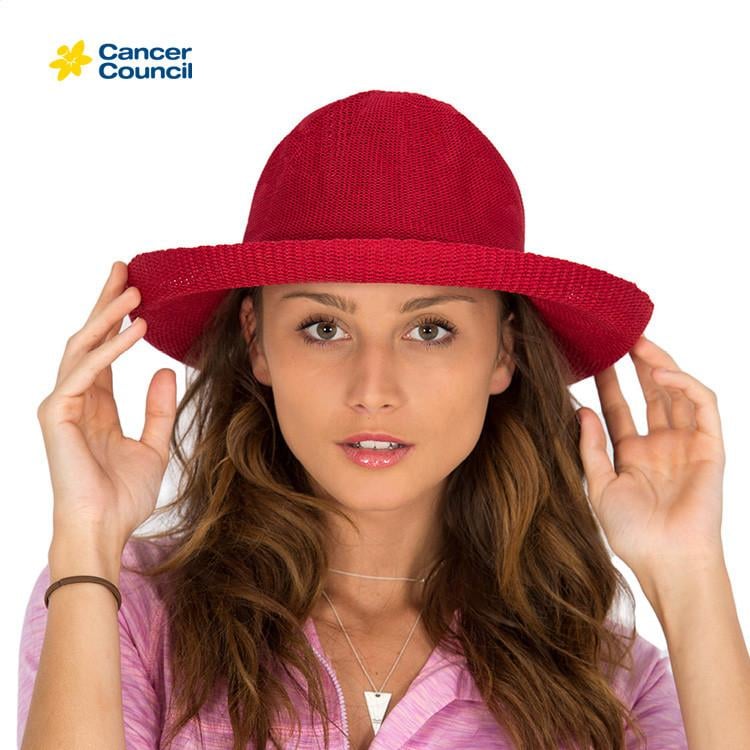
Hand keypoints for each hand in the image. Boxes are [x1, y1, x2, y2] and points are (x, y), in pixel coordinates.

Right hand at [37, 261, 175, 553]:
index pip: (106, 352)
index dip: (118, 321)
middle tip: (125, 269)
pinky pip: (86, 372)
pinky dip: (110, 349)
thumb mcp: (154, 446)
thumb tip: (164, 370)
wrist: (105, 528)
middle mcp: (77, 398)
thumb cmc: (123, 495)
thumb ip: (159, 409)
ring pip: (83, 347)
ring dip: (108, 316)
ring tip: (134, 290)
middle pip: (90, 339)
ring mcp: (64, 404)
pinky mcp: (58, 413)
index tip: (135, 291)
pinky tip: (135, 330)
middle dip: (106, 304)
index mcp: (97, 405)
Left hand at [576, 335, 725, 585]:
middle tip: (618, 338)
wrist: (666, 560)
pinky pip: (702, 407)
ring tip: (637, 342)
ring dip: (658, 365)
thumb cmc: (631, 532)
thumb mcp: (598, 486)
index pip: (618, 408)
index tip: (592, 359)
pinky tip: (659, 374)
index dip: (607, 383)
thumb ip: (591, 448)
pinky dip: (685, 385)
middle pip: (648, 394)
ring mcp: (685, 444)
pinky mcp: (709, 447)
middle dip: (635, 365)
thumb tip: (581, 410)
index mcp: (632, 454)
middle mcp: (660, 445)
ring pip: (676, 393)